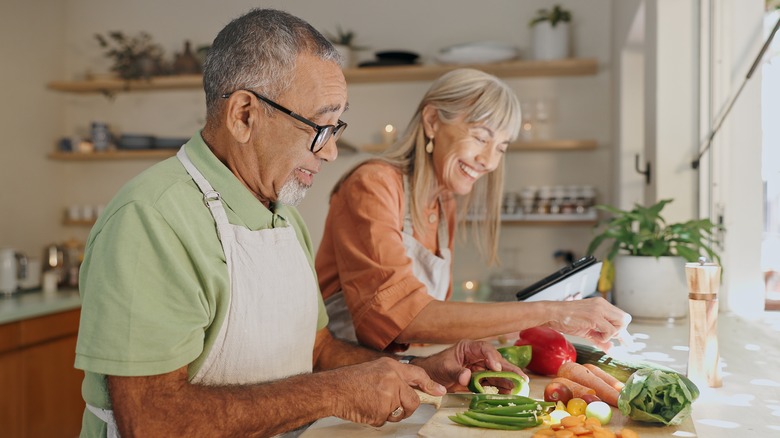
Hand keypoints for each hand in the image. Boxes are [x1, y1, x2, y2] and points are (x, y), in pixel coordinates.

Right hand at [328, 357, 444, 426]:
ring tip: (371, 403)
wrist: (333, 389)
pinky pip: (385, 420)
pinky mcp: (382, 410)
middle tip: (394, 408)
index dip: (430, 384)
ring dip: (387, 413)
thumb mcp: (375, 370)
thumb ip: (393, 378)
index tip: (440, 391)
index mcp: (391, 367)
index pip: (418, 375)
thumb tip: (409, 390)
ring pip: (398, 412)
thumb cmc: (350, 381)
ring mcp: (388, 395)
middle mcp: (393, 379)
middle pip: (412, 401)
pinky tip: (365, 408)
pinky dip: (376, 418)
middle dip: (406, 408)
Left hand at [415, 340, 526, 392]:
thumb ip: (456, 372)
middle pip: (496, 361)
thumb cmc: (436, 367)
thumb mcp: (444, 368)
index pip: (484, 349)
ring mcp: (479, 367)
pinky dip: (500, 387)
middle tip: (521, 378)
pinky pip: (492, 382)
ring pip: (497, 372)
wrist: (431, 376)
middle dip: (508, 369)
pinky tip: (507, 393)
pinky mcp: (480, 378)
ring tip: (518, 387)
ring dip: (507, 380)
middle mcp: (477, 356)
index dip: (492, 357)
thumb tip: (467, 377)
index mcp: (469, 348)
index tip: (495, 367)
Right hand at [544, 297, 630, 350]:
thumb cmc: (566, 320)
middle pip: (625, 319)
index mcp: (601, 305)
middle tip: (605, 338)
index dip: (624, 332)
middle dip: (619, 332)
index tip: (627, 343)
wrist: (553, 314)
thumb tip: (611, 349)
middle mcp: (602, 305)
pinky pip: (610, 331)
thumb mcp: (586, 330)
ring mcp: (599, 309)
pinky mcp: (595, 316)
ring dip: (610, 335)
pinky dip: (604, 337)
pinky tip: (594, 336)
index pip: (621, 317)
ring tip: (596, 336)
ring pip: (620, 324)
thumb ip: (600, 339)